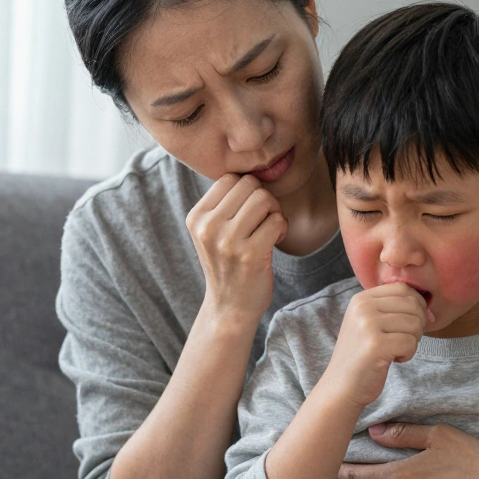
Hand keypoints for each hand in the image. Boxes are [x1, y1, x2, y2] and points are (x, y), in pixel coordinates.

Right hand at [186, 174, 286, 318]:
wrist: (229, 308)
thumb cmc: (228, 265)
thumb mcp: (212, 233)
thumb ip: (224, 204)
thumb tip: (251, 170)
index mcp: (196, 217)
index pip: (230, 179)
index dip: (247, 191)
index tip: (249, 212)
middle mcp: (208, 227)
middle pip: (250, 185)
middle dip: (264, 200)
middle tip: (264, 221)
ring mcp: (228, 241)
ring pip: (265, 199)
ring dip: (275, 213)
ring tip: (269, 230)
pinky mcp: (250, 255)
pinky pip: (277, 220)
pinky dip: (282, 228)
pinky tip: (275, 242)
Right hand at [321, 284, 428, 407]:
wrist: (341, 387)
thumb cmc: (362, 356)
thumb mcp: (369, 324)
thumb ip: (392, 309)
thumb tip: (429, 308)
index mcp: (361, 299)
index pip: (403, 288)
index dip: (418, 305)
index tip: (417, 324)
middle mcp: (363, 307)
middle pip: (412, 305)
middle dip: (418, 325)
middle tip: (404, 341)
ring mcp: (368, 325)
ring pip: (415, 323)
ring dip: (413, 341)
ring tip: (396, 351)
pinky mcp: (376, 345)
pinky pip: (411, 342)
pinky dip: (408, 354)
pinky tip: (393, 360)